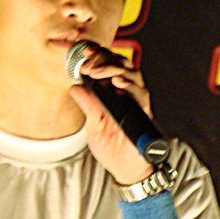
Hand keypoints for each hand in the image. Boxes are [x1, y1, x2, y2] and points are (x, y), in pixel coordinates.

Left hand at [67, 45, 154, 185]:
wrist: (127, 169)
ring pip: (131, 73)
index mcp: (113, 92)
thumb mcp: (93, 125)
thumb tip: (74, 87)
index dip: (97, 54)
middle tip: (87, 62)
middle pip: (120, 63)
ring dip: (112, 68)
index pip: (107, 64)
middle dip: (103, 58)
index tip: (82, 50)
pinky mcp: (144, 111)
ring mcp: (137, 100)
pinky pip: (140, 94)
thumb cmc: (112, 146)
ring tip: (96, 70)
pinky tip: (118, 82)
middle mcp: (127, 92)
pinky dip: (130, 86)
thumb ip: (87, 105)